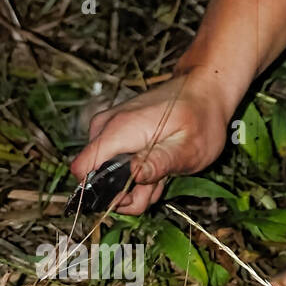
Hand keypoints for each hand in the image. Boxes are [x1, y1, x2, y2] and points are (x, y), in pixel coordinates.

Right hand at [69, 67, 234, 214]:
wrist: (204, 90)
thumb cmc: (200, 118)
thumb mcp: (188, 148)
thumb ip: (158, 163)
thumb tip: (133, 175)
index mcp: (119, 130)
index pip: (82, 169)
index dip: (103, 194)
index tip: (131, 195)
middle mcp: (105, 128)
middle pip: (97, 180)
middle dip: (129, 193)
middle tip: (159, 183)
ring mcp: (108, 130)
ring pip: (109, 177)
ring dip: (138, 185)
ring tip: (163, 172)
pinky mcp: (114, 134)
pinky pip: (116, 165)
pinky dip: (138, 173)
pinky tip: (158, 164)